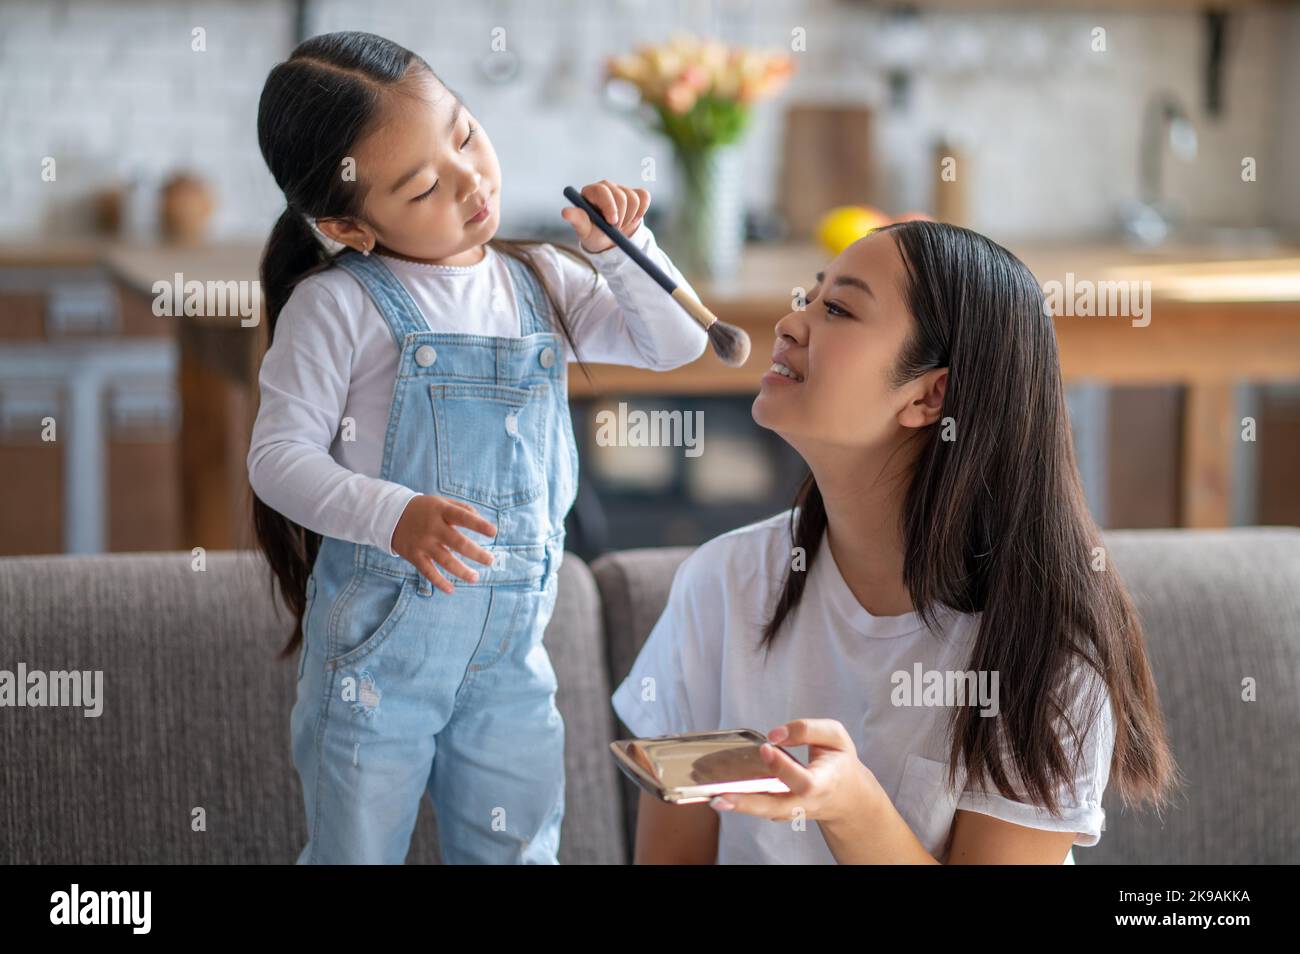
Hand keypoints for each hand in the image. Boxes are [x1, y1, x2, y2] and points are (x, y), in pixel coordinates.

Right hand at [390, 495, 497, 594]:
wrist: (391, 515)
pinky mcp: (414, 555)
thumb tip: (481, 520)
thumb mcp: (442, 502)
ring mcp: (423, 543)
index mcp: (441, 511)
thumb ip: (462, 509)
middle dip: (476, 553)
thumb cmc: (425, 509)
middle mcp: (433, 527)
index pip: (462, 517)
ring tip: (475, 578)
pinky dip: (439, 582)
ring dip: (462, 571)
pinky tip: (451, 590)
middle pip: (457, 542)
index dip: (478, 524)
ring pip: (445, 560)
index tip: (494, 532)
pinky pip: (428, 571)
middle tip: (490, 561)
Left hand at [560, 179, 649, 252]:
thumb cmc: (593, 233)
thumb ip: (577, 220)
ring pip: (633, 199)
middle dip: (621, 216)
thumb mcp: (584, 230)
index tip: (612, 223)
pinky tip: (632, 219)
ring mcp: (621, 189)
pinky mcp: (635, 193)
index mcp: (590, 192)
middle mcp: (605, 187)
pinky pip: (644, 198)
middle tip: (616, 229)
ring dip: (630, 217)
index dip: (610, 206)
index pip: (602, 191)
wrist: (609, 240)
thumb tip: (565, 212)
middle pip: (621, 195)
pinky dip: (641, 212)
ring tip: (620, 226)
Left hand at [708, 719, 882, 827]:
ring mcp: (790, 811)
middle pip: (775, 807)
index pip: (801, 779)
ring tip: (712, 797)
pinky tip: (715, 791)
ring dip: (737, 805)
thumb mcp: (835, 737)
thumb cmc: (838, 762)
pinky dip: (738, 801)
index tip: (766, 747)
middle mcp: (804, 803)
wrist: (846, 797)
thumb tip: (775, 734)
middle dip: (748, 802)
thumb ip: (808, 730)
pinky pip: (757, 807)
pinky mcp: (778, 811)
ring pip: (762, 812)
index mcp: (822, 783)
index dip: (783, 765)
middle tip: (721, 795)